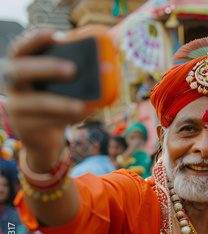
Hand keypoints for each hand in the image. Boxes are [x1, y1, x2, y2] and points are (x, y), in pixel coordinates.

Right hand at [4, 29, 89, 170]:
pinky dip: (68, 118)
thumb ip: (76, 72)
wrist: (45, 138)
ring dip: (62, 103)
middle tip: (72, 69)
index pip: (21, 48)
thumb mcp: (63, 86)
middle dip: (46, 67)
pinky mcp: (24, 127)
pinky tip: (85, 114)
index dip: (35, 39)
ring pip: (36, 102)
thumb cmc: (56, 103)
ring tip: (84, 105)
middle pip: (19, 70)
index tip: (55, 34)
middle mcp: (13, 84)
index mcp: (21, 67)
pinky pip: (46, 122)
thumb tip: (107, 63)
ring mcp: (15, 107)